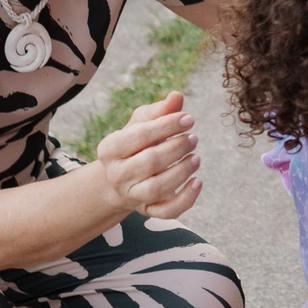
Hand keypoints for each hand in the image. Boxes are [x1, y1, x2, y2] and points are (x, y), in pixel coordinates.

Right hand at [96, 92, 201, 218]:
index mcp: (110, 149)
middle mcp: (116, 174)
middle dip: (176, 149)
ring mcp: (131, 195)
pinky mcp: (147, 211)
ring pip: (157, 188)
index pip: (139, 136)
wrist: (124, 177)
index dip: (166, 126)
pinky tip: (198, 181)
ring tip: (196, 157)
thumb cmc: (136, 143)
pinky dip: (186, 199)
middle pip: (149, 163)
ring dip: (181, 172)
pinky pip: (166, 211)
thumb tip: (177, 96)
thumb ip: (159, 111)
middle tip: (194, 139)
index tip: (189, 118)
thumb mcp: (142, 124)